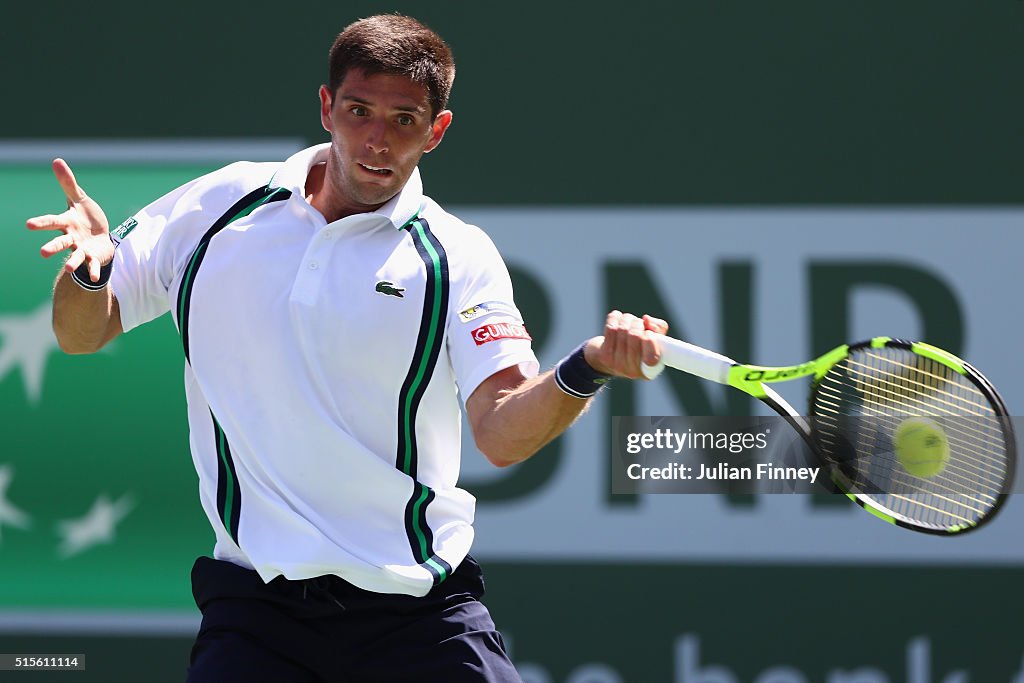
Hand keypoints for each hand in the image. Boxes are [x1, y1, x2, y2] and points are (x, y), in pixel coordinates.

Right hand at [26, 159, 112, 282]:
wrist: (101, 236)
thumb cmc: (86, 217)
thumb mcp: (79, 198)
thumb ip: (68, 183)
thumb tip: (57, 160)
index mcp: (66, 222)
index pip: (52, 222)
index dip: (42, 223)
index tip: (30, 224)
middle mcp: (71, 238)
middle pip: (60, 242)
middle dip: (52, 247)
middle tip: (42, 253)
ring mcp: (81, 249)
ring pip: (75, 256)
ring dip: (72, 262)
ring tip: (68, 268)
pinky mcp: (92, 257)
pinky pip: (91, 265)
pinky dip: (91, 271)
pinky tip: (93, 278)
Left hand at [583, 311, 668, 378]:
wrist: (613, 355)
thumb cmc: (639, 345)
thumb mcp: (655, 338)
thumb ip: (659, 327)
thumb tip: (647, 319)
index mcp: (650, 370)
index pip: (652, 357)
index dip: (650, 341)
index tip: (648, 333)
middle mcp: (633, 371)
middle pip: (635, 336)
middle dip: (638, 324)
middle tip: (639, 323)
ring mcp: (617, 364)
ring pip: (622, 329)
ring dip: (627, 319)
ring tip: (629, 320)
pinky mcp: (605, 355)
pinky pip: (610, 328)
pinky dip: (615, 318)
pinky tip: (618, 318)